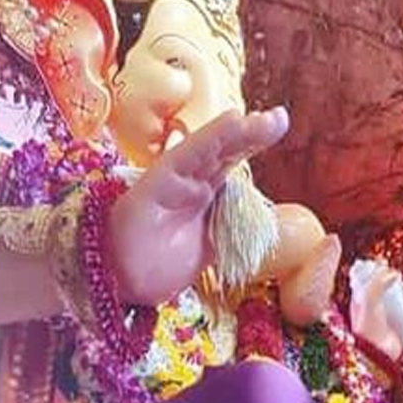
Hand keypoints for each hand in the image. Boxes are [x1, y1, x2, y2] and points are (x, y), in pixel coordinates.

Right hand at [102, 107, 288, 306]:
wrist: (123, 284)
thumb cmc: (159, 267)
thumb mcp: (210, 246)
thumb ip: (230, 225)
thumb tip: (260, 215)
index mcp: (203, 193)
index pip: (232, 161)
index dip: (253, 143)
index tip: (279, 125)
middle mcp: (190, 181)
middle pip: (225, 151)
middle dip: (253, 133)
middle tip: (280, 117)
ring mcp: (174, 180)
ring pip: (209, 149)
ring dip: (237, 132)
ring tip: (264, 119)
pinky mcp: (156, 183)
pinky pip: (185, 157)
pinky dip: (209, 139)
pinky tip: (231, 121)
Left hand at [350, 261, 402, 362]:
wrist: (377, 353)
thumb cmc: (368, 327)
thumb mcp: (369, 299)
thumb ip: (379, 282)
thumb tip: (395, 273)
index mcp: (360, 299)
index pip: (365, 278)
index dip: (374, 268)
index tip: (383, 260)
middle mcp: (372, 306)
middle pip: (384, 286)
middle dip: (391, 280)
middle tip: (396, 277)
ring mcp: (385, 315)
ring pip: (397, 298)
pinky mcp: (397, 325)